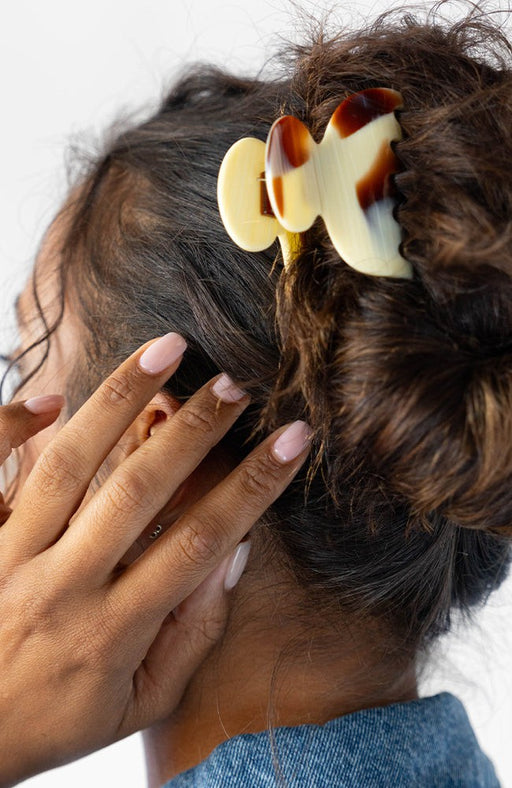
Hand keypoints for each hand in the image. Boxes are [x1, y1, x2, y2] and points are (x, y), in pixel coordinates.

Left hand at [0, 335, 310, 785]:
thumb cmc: (52, 720)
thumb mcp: (138, 706)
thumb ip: (191, 635)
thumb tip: (233, 554)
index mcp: (113, 631)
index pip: (199, 542)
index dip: (253, 486)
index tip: (292, 440)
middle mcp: (63, 585)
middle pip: (138, 491)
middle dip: (195, 431)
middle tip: (234, 386)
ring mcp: (10, 557)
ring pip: (69, 464)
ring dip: (121, 401)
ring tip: (166, 351)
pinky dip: (12, 426)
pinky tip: (51, 398)